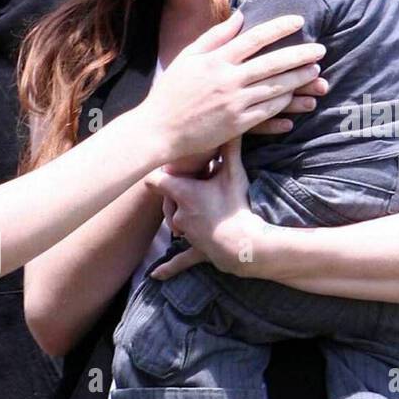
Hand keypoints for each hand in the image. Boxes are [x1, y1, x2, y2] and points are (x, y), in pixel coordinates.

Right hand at [143, 11, 324, 164]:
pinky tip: (295, 96)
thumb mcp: (188, 58)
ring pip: (275, 88)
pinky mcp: (237, 125)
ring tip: (315, 71)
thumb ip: (214, 37)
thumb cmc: (170, 92)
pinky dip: (284, 103)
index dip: (279, 28)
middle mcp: (227, 81)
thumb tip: (240, 16)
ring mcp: (234, 104)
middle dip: (300, 54)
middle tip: (320, 49)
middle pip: (272, 63)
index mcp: (215, 61)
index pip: (255, 38)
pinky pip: (268, 111)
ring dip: (298, 79)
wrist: (159, 131)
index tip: (299, 21)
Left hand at [145, 139, 273, 280]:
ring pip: (176, 223)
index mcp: (182, 193)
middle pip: (166, 200)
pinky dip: (168, 268)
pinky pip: (179, 261)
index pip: (155, 179)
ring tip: (204, 210)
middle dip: (177, 194)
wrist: (243, 244)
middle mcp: (177, 214)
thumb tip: (231, 122)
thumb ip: (230, 148)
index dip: (160, 173)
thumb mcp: (234, 174)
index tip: (165, 168)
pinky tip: (154, 275)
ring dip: (183, 217)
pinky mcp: (195, 251)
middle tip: (197, 185)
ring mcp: (185, 234)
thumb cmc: (236, 206)